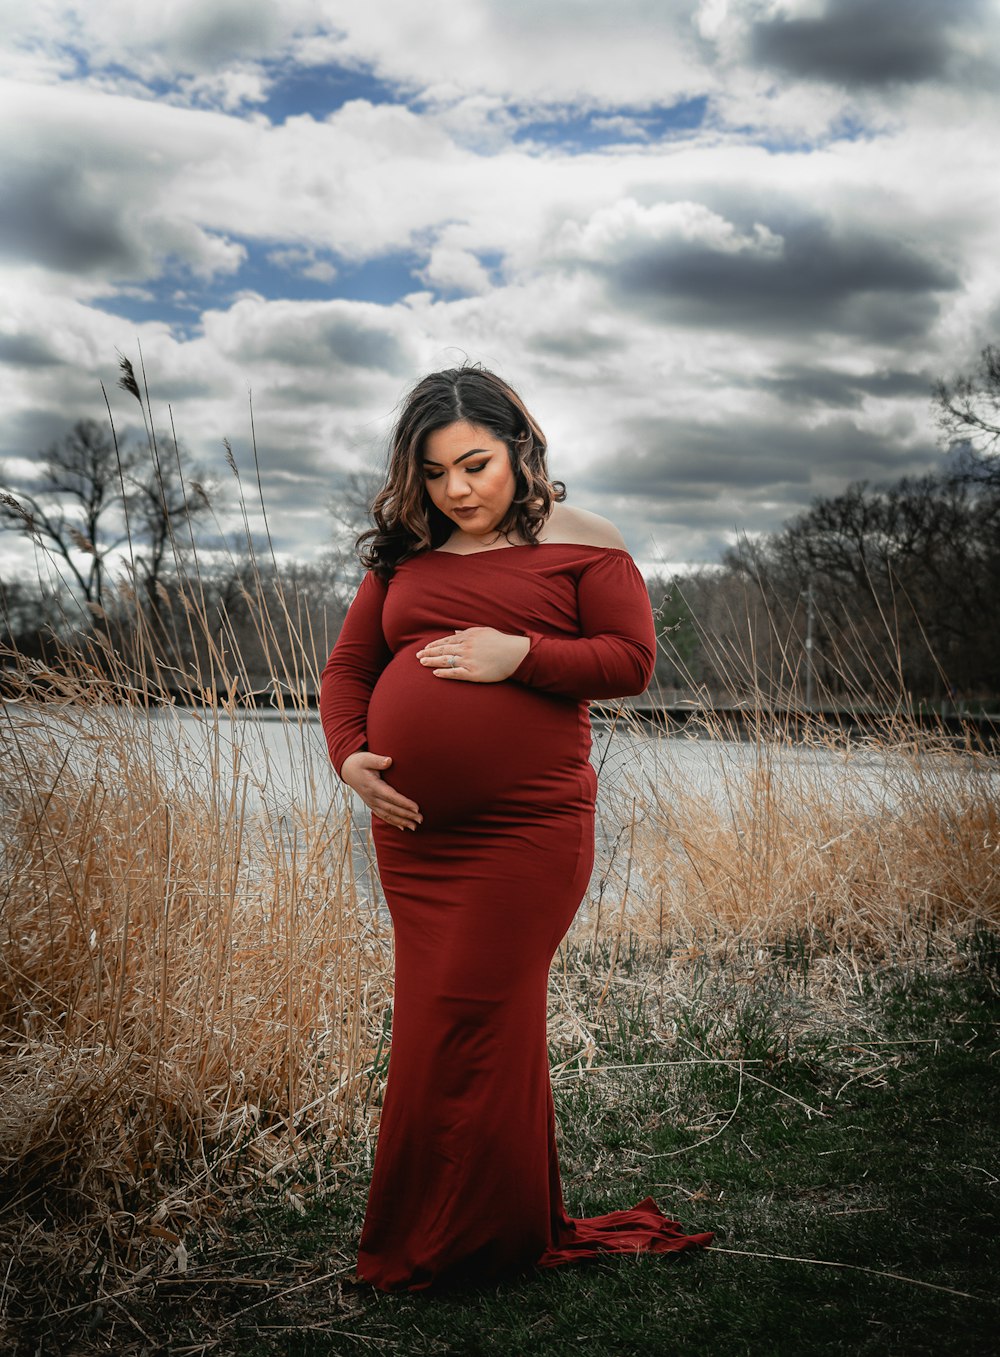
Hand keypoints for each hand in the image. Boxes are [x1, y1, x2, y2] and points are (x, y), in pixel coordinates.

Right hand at [340, 751, 421, 830]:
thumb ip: (378, 760)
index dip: (404, 803)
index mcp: (373, 786)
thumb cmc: (359, 763)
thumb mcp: (367, 758)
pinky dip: (393, 823)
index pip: (391, 796)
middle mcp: (372, 797)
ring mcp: (371, 803)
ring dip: (402, 822)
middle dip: (407, 815)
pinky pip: (383, 816)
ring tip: (415, 827)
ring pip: (388, 815)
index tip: (416, 808)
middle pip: (392, 809)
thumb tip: (389, 760)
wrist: (348, 770)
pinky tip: (403, 828)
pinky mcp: (372, 805)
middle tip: (421, 819)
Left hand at [416, 627, 530, 682]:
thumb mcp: (483, 631)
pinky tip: (435, 673)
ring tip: (422, 663)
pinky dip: (444, 673)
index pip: (446, 641)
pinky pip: (455, 673)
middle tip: (418, 657)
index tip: (425, 648)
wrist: (514, 654)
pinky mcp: (473, 673)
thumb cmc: (501, 642)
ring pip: (445, 661)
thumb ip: (467, 631)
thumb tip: (455, 632)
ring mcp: (468, 660)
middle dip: (428, 653)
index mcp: (468, 637)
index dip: (434, 645)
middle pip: (442, 650)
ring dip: (432, 662)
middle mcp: (466, 648)